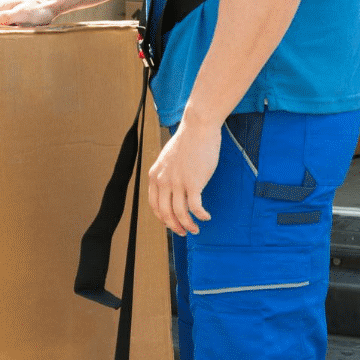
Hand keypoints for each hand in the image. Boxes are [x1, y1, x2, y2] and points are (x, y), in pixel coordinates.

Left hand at [148, 116, 219, 235]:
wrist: (198, 127)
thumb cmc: (187, 141)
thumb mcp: (168, 159)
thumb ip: (167, 175)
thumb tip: (173, 190)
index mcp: (155, 176)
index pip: (154, 205)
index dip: (162, 218)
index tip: (171, 224)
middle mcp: (163, 181)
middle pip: (165, 213)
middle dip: (174, 227)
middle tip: (184, 232)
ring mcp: (178, 182)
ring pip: (180, 213)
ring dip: (188, 225)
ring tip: (195, 229)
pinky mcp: (193, 183)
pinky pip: (195, 207)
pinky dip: (200, 216)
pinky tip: (206, 217)